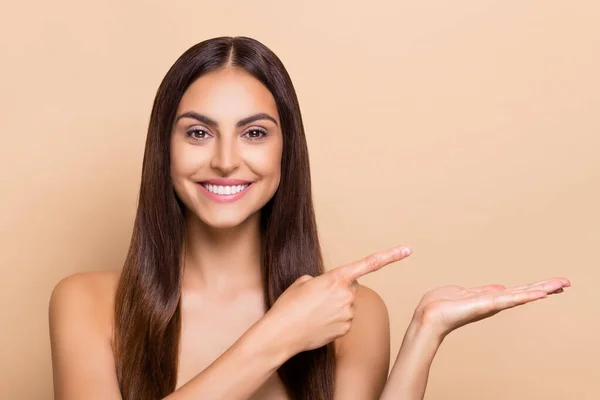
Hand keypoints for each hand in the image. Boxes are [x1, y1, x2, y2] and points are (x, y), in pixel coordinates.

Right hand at [266, 245, 412, 354]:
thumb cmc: (289, 305)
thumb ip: (323, 280)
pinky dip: (333, 321)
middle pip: (351, 287)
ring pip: (347, 305)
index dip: (390, 255)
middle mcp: (347, 295)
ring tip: (313, 312)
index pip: (369, 263)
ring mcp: (348, 314)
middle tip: (317, 298)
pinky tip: (318, 323)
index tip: (407, 249)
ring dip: (334, 307)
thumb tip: (331, 288)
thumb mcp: (303, 282)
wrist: (282, 333)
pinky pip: (344, 320)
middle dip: (339, 290)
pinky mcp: (346, 330)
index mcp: (336, 278)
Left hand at [413, 277, 570, 338]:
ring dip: (541, 289)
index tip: (552, 284)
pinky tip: (540, 293)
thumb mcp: (464, 292)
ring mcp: (492, 305)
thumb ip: (482, 291)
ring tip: (560, 284)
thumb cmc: (440, 305)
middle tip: (565, 282)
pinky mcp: (486, 305)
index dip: (533, 288)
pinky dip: (526, 296)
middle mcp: (493, 303)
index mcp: (488, 298)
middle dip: (544, 287)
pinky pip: (509, 299)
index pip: (515, 291)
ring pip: (521, 295)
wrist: (428, 317)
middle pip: (523, 293)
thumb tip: (498, 288)